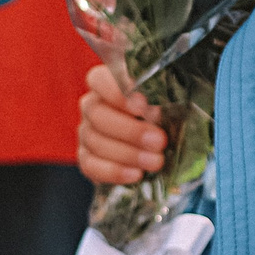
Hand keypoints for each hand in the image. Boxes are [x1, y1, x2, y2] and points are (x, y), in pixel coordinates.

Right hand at [79, 64, 164, 186]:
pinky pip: (92, 166)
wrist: (158, 147)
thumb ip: (161, 102)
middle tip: (159, 141)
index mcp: (107, 84)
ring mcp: (87, 133)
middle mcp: (92, 106)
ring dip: (128, 154)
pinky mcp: (87, 159)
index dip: (117, 92)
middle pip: (97, 114)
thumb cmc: (164, 117)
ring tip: (156, 162)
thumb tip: (157, 112)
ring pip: (96, 141)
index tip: (143, 105)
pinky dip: (115, 171)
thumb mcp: (167, 104)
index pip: (99, 80)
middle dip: (130, 130)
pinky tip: (136, 174)